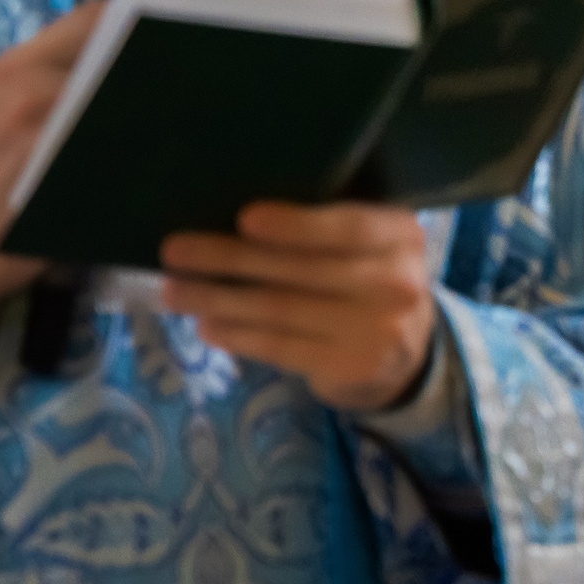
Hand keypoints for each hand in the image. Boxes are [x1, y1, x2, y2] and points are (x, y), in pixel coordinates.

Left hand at [159, 202, 435, 411]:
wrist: (408, 351)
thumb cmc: (369, 276)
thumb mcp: (368, 242)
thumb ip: (326, 225)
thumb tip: (236, 215)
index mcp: (401, 237)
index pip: (349, 229)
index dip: (297, 225)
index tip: (245, 219)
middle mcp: (397, 285)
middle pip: (302, 270)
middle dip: (230, 258)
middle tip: (175, 251)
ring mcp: (376, 332)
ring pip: (282, 310)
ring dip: (219, 299)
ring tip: (174, 291)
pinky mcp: (349, 368)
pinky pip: (282, 348)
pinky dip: (239, 336)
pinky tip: (208, 325)